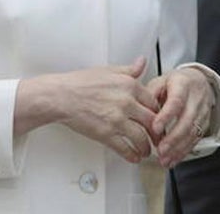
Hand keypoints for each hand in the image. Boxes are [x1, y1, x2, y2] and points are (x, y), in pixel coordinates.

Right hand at [18, 56, 158, 162]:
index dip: (158, 113)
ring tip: (146, 151)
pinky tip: (133, 157)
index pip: (153, 102)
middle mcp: (126, 102)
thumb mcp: (108, 70)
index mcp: (129, 85)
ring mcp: (117, 119)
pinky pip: (125, 149)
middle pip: (152, 121)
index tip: (158, 119)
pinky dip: (132, 155)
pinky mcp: (106, 134)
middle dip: (156, 133)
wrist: (61, 96)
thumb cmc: (80, 83)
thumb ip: (129, 70)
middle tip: (157, 138)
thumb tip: (142, 62)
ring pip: (141, 138)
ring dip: (146, 148)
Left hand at [146, 67, 214, 167]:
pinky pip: (195, 140)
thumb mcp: (160, 81)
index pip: (176, 101)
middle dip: (173, 138)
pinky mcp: (205, 124)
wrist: (198, 81)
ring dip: (178, 149)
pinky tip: (173, 159)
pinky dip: (183, 152)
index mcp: (183, 84)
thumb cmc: (176, 83)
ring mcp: (203, 112)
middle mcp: (196, 99)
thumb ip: (150, 95)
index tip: (155, 129)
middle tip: (160, 150)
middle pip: (187, 121)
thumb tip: (141, 112)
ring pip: (193, 133)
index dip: (166, 116)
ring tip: (164, 159)